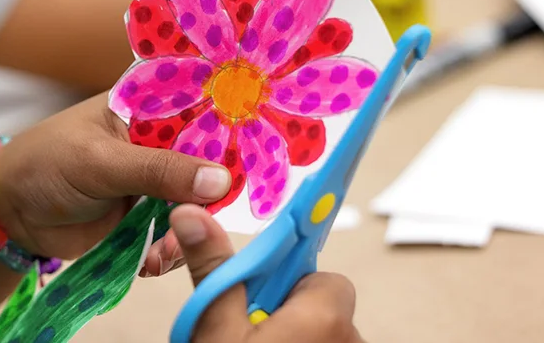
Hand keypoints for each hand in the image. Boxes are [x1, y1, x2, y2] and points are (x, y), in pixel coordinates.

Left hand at [0, 94, 231, 258]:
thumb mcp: (101, 162)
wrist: (9, 213)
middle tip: (202, 220)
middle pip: (207, 159)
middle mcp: (156, 138)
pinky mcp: (145, 214)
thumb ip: (159, 170)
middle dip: (211, 192)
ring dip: (189, 228)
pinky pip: (176, 231)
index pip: (202, 108)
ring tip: (165, 250)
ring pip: (196, 201)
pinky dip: (171, 249)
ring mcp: (153, 178)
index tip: (250, 159)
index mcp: (146, 105)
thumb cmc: (44, 164)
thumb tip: (220, 180)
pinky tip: (152, 261)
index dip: (229, 130)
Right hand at [170, 204, 364, 342]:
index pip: (325, 278)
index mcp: (326, 314)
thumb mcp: (216, 326)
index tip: (260, 297)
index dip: (286, 283)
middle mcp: (352, 338)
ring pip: (322, 333)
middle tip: (247, 331)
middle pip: (321, 306)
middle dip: (287, 311)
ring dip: (294, 335)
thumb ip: (213, 268)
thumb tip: (192, 212)